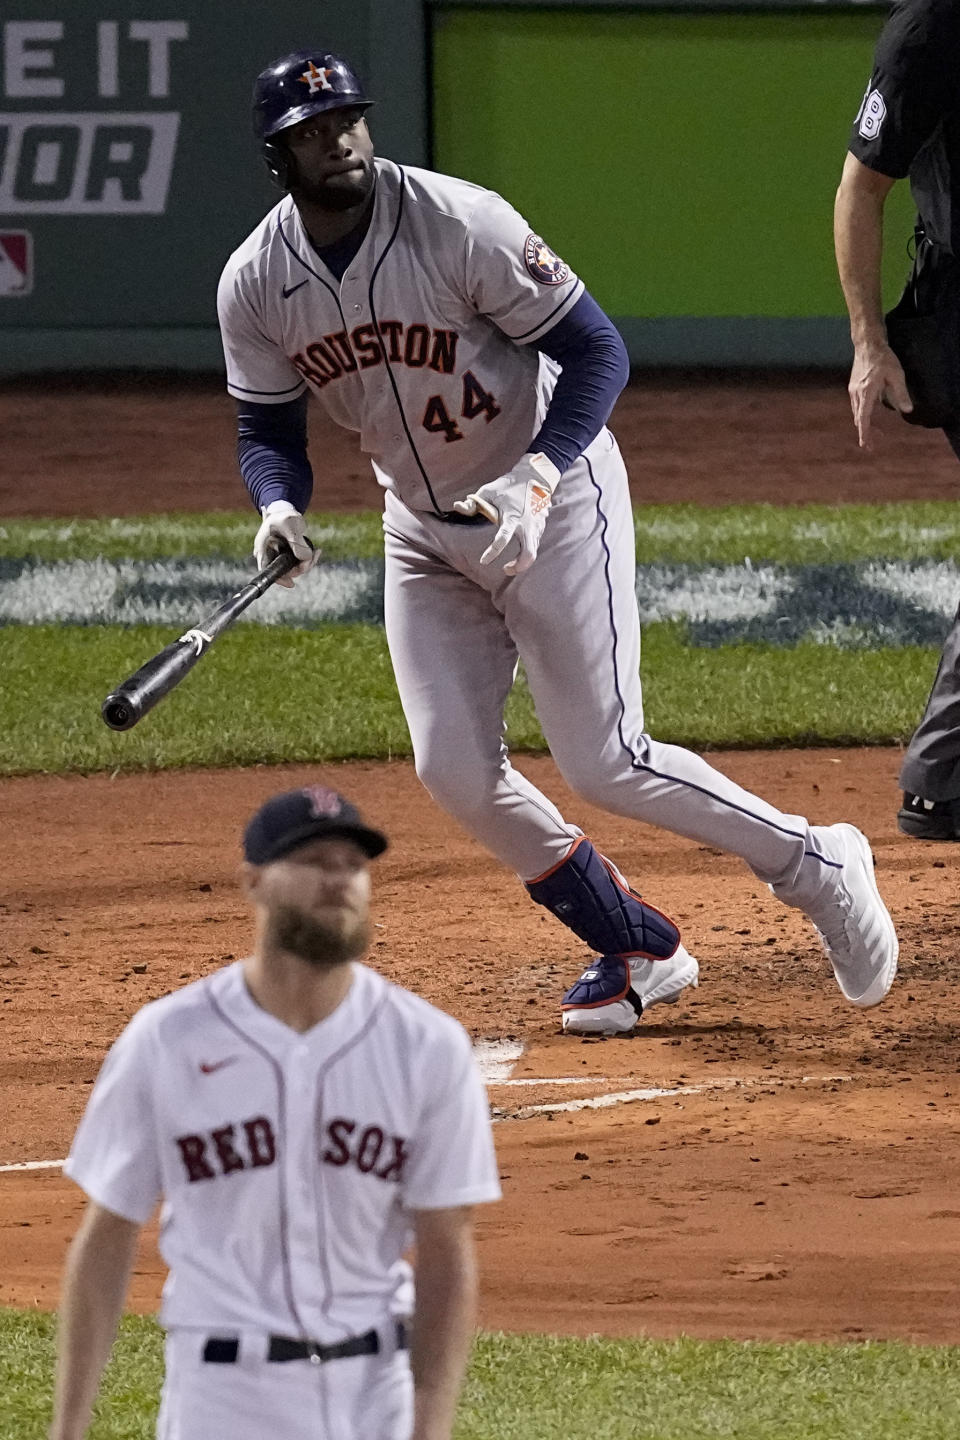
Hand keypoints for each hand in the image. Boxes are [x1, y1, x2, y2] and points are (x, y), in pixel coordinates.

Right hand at [253, 500, 317, 589]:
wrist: (285, 511)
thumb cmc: (284, 516)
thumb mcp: (290, 525)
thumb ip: (296, 541)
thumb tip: (305, 558)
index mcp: (263, 548)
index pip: (267, 569)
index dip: (279, 579)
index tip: (291, 584)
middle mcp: (270, 555)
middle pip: (283, 571)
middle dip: (300, 568)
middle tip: (313, 557)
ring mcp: (278, 556)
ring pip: (293, 569)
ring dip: (306, 564)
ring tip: (316, 552)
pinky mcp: (287, 556)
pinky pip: (298, 564)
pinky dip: (308, 560)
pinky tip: (317, 552)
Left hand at [452, 452, 560, 574]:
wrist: (535, 476)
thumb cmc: (509, 484)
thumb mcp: (488, 491)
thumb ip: (472, 502)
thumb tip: (457, 506)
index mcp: (512, 517)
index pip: (503, 539)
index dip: (492, 552)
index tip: (483, 561)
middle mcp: (527, 525)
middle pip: (528, 555)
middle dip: (518, 566)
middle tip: (506, 569)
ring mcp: (536, 527)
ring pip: (533, 552)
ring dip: (522, 562)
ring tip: (510, 565)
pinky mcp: (541, 527)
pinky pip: (535, 545)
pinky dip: (527, 552)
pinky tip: (519, 551)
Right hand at [848, 339, 912, 448]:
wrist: (867, 345)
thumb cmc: (883, 358)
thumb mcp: (897, 375)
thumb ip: (901, 394)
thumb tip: (908, 410)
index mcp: (867, 393)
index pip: (864, 418)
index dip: (865, 433)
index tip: (865, 445)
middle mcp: (857, 394)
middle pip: (859, 419)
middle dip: (865, 432)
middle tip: (871, 446)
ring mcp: (853, 391)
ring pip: (857, 413)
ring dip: (864, 424)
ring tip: (874, 433)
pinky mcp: (853, 387)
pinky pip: (857, 406)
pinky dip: (863, 414)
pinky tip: (870, 415)